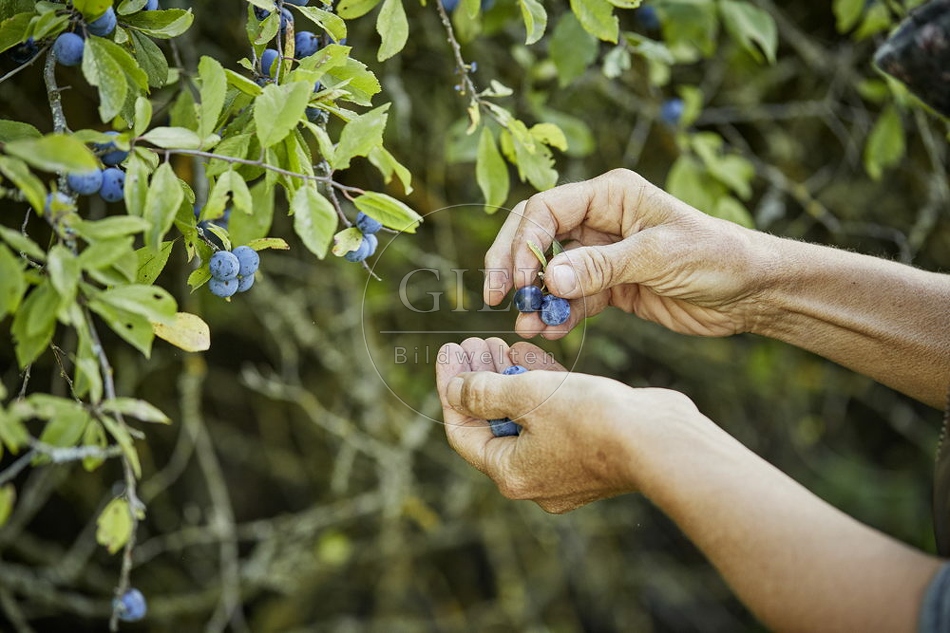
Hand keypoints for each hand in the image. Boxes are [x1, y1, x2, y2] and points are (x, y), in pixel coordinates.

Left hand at [434, 337, 698, 512]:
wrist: (661, 440)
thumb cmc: (593, 420)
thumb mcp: (528, 396)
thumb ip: (485, 391)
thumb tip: (455, 390)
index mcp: (510, 473)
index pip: (462, 429)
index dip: (450, 388)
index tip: (449, 351)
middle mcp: (533, 478)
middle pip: (491, 424)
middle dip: (480, 380)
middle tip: (474, 342)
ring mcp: (563, 468)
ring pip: (522, 418)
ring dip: (508, 380)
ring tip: (500, 343)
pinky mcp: (588, 452)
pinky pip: (551, 418)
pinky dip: (539, 389)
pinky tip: (530, 356)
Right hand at [484, 169, 774, 338]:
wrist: (752, 291)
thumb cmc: (715, 256)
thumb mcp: (656, 256)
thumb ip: (600, 266)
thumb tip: (548, 280)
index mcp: (610, 196)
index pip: (546, 210)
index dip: (522, 243)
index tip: (516, 280)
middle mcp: (601, 220)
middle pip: (537, 238)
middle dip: (514, 267)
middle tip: (497, 297)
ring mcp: (604, 255)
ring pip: (551, 273)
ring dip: (535, 298)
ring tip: (526, 325)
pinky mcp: (612, 287)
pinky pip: (573, 299)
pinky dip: (559, 315)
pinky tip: (549, 332)